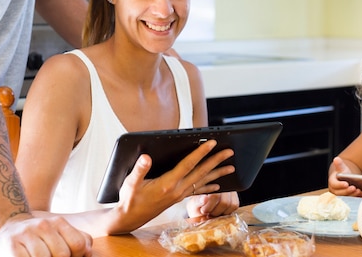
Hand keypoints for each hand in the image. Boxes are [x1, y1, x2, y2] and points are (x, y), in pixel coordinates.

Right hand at [0, 213, 91, 256]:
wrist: (11, 227)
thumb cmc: (40, 236)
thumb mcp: (61, 233)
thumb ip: (78, 240)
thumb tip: (87, 253)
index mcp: (59, 223)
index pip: (78, 244)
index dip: (77, 256)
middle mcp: (44, 225)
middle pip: (62, 253)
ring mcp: (27, 234)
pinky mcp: (11, 244)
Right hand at [106, 139, 234, 233]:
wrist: (130, 217)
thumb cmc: (130, 199)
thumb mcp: (131, 183)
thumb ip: (139, 170)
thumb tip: (145, 157)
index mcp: (168, 183)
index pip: (188, 164)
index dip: (201, 152)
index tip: (212, 143)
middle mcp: (177, 189)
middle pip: (201, 172)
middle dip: (216, 161)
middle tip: (229, 152)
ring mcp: (179, 195)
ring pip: (203, 181)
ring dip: (218, 174)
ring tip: (231, 168)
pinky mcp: (178, 198)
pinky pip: (198, 190)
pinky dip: (209, 186)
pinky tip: (218, 185)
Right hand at [328, 157, 361, 196]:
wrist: (344, 178)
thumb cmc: (342, 173)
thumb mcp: (341, 168)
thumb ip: (339, 164)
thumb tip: (336, 159)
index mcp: (332, 182)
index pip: (334, 185)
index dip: (340, 185)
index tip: (346, 184)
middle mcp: (335, 190)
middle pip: (340, 193)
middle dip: (348, 191)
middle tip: (354, 188)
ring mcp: (341, 195)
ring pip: (346, 197)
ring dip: (353, 195)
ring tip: (359, 191)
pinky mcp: (347, 199)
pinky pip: (351, 200)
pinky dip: (357, 197)